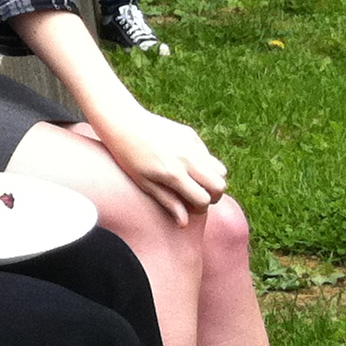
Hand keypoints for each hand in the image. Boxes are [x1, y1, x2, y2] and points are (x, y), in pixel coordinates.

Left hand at [83, 104, 227, 223]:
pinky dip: (204, 164)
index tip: (188, 207)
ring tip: (194, 181)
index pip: (203, 199)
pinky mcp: (191, 134)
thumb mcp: (143, 182)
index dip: (199, 209)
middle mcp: (187, 158)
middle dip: (212, 196)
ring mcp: (191, 144)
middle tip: (197, 196)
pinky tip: (185, 163)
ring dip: (212, 180)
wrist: (124, 122)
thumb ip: (167, 202)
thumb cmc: (129, 156)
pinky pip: (208, 155)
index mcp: (174, 173)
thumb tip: (184, 223)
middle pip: (220, 186)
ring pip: (221, 170)